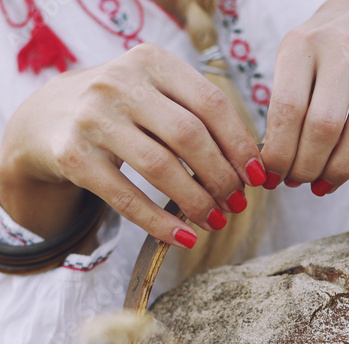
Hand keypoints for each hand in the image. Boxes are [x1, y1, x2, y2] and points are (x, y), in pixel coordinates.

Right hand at [0, 43, 264, 247]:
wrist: (51, 117)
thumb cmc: (128, 111)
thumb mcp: (160, 97)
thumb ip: (202, 120)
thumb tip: (254, 169)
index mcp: (152, 62)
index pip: (211, 104)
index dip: (241, 145)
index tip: (258, 177)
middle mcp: (119, 83)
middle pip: (189, 136)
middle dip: (222, 177)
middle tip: (238, 203)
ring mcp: (92, 118)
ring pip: (160, 167)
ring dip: (197, 201)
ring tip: (217, 219)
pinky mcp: (73, 155)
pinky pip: (127, 197)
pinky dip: (161, 223)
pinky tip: (185, 238)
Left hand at [260, 0, 348, 198]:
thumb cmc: (336, 44)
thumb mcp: (302, 56)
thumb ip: (289, 100)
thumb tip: (274, 162)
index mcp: (303, 44)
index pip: (287, 110)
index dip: (279, 153)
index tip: (272, 176)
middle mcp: (343, 48)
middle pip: (322, 126)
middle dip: (307, 167)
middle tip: (301, 183)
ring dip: (340, 170)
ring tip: (326, 186)